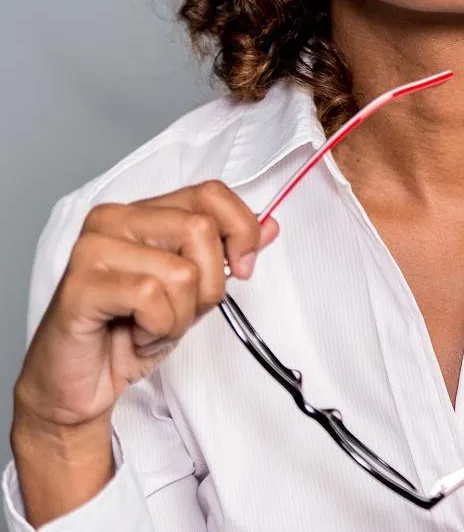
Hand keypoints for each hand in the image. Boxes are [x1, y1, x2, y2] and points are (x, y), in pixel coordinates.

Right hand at [12, 180, 278, 434]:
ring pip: (181, 271)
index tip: (241, 267)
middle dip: (209, 284)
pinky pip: (151, 297)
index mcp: (142, 211)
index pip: (210, 193)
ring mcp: (92, 249)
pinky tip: (134, 335)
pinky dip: (157, 328)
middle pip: (201, 229)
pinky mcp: (80, 285)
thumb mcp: (192, 290)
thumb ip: (226, 254)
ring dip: (180, 315)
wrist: (76, 387)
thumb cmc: (129, 332)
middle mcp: (114, 219)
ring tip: (151, 325)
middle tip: (181, 311)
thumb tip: (269, 225)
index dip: (240, 229)